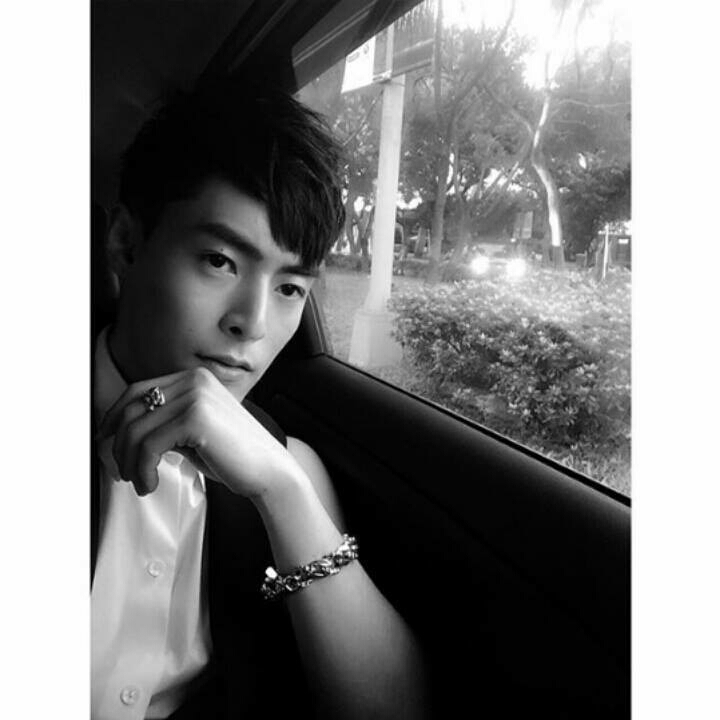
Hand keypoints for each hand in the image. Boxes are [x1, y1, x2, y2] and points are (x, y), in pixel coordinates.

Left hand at [96, 367, 301, 497]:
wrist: (269, 471)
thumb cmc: (233, 457)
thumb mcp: (193, 433)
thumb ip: (165, 424)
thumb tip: (119, 435)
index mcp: (194, 378)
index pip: (137, 391)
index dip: (114, 419)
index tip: (107, 445)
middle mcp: (194, 381)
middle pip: (130, 409)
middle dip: (117, 445)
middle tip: (121, 472)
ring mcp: (195, 396)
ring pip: (135, 430)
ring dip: (129, 463)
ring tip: (140, 482)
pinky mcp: (196, 418)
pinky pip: (149, 445)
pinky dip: (142, 470)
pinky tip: (150, 484)